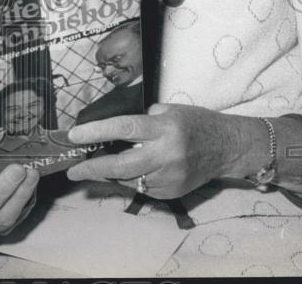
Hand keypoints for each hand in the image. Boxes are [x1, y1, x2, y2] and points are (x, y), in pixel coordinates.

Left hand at [65, 104, 244, 199]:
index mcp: (163, 129)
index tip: (74, 136)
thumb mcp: (169, 110)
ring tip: (91, 170)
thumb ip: (143, 120)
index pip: (124, 129)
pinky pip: (141, 188)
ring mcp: (169, 177)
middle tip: (73, 170)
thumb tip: (113, 130)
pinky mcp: (172, 192)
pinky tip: (122, 174)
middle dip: (93, 168)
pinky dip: (128, 181)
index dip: (96, 132)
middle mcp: (166, 155)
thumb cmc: (196, 122)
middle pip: (122, 165)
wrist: (227, 147)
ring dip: (108, 175)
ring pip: (129, 180)